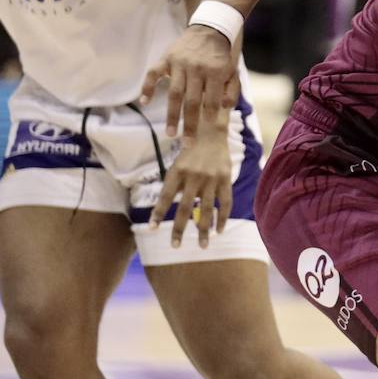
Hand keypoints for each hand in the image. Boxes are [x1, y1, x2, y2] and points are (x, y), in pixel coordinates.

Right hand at [141, 25, 235, 139]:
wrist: (209, 29)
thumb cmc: (221, 57)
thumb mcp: (233, 72)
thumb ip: (231, 91)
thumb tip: (221, 108)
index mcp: (215, 72)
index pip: (211, 98)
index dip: (210, 112)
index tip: (208, 125)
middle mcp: (196, 68)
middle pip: (191, 101)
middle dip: (190, 124)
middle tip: (188, 143)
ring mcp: (179, 64)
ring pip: (174, 93)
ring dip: (171, 115)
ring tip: (170, 133)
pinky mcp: (166, 59)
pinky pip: (154, 73)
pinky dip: (148, 87)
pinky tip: (145, 102)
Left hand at [149, 126, 233, 248]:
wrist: (211, 132)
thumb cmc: (190, 151)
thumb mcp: (177, 164)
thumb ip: (173, 185)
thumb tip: (164, 210)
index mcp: (177, 171)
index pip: (165, 197)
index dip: (158, 213)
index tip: (152, 228)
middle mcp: (193, 176)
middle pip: (185, 208)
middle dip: (179, 229)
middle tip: (175, 246)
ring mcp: (211, 179)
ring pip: (206, 210)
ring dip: (204, 230)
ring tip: (203, 246)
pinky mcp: (225, 179)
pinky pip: (225, 203)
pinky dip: (222, 218)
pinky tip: (219, 231)